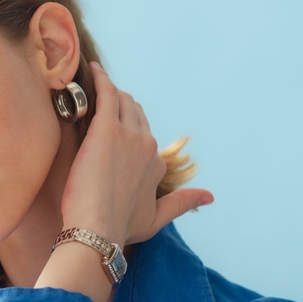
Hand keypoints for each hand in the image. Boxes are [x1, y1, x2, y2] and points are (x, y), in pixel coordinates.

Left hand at [60, 62, 212, 247]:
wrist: (97, 231)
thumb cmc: (120, 229)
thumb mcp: (155, 219)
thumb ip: (182, 204)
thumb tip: (210, 197)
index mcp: (157, 164)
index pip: (145, 137)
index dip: (129, 132)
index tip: (114, 132)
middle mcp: (148, 146)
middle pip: (136, 113)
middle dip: (121, 106)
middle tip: (102, 103)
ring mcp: (129, 135)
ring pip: (123, 100)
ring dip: (111, 91)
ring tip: (95, 86)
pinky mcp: (107, 129)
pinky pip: (107, 93)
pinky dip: (100, 79)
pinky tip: (92, 70)